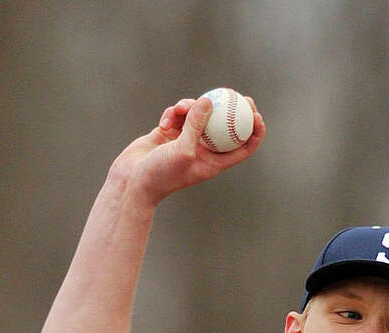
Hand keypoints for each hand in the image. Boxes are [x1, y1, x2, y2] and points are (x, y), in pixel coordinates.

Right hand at [113, 95, 264, 206]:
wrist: (132, 182)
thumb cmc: (160, 174)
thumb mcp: (182, 150)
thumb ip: (196, 125)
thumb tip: (208, 100)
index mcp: (213, 163)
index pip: (242, 148)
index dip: (253, 132)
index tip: (256, 115)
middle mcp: (203, 151)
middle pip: (224, 127)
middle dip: (231, 109)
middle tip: (237, 94)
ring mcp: (186, 140)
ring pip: (198, 114)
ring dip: (190, 107)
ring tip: (179, 111)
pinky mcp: (170, 132)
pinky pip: (178, 114)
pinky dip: (172, 113)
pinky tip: (163, 123)